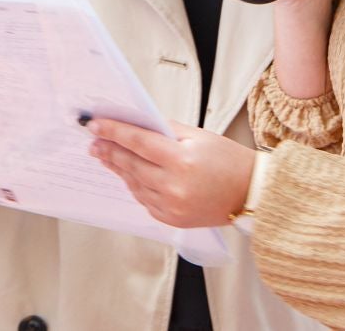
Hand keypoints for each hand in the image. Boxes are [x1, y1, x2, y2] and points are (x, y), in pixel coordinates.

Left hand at [88, 119, 254, 227]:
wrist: (250, 192)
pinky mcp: (171, 220)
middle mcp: (174, 186)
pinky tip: (129, 175)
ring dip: (119, 168)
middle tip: (94, 141)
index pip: (139, 142)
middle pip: (131, 165)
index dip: (114, 132)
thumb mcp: (200, 136)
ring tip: (107, 156)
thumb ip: (167, 131)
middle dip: (110, 151)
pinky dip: (135, 186)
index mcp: (182, 160)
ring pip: (134, 184)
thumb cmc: (229, 160)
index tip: (95, 125)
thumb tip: (138, 126)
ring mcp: (171, 206)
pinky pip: (144, 200)